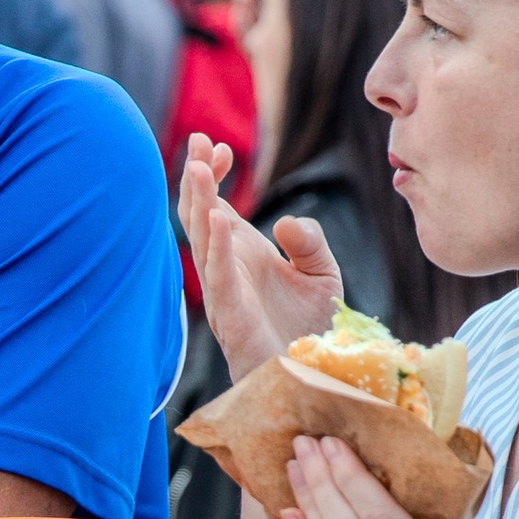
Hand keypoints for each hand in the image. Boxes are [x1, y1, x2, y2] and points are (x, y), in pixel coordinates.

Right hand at [178, 130, 339, 380]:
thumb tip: (284, 223)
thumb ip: (310, 242)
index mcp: (242, 254)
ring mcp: (225, 293)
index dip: (212, 175)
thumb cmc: (311, 330)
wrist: (315, 377)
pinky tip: (219, 218)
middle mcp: (227, 269)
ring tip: (200, 169)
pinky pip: (219, 278)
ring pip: (201, 243)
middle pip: (199, 217)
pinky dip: (216, 248)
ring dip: (198, 205)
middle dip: (195, 180)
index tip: (220, 146)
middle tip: (198, 142)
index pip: (214, 206)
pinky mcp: (232, 318)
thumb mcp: (322, 274)